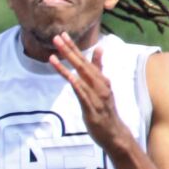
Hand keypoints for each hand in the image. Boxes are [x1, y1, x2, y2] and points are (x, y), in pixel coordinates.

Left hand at [50, 32, 132, 153]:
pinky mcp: (93, 108)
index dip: (73, 47)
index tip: (63, 35)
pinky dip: (77, 84)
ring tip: (54, 54)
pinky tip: (70, 76)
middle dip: (69, 50)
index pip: (85, 60)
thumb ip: (98, 68)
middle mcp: (101, 85)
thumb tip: (99, 49)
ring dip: (68, 64)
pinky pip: (84, 94)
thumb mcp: (101, 86)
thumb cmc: (105, 110)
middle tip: (57, 37)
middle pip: (83, 64)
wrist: (114, 133)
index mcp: (101, 79)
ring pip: (82, 77)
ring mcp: (97, 96)